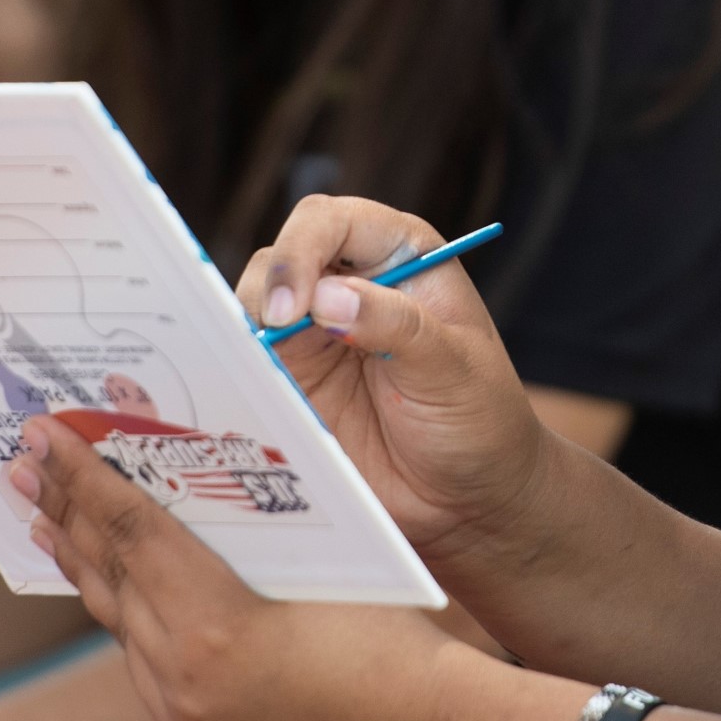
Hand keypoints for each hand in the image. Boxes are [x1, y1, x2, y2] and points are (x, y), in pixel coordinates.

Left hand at [13, 413, 460, 720]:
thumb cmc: (400, 639)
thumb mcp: (324, 562)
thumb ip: (248, 532)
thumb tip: (186, 481)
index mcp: (215, 626)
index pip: (131, 529)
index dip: (84, 474)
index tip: (44, 434)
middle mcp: (183, 684)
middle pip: (109, 579)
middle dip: (65, 513)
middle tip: (23, 464)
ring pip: (119, 630)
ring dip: (86, 570)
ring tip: (47, 521)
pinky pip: (147, 674)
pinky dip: (126, 624)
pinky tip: (117, 597)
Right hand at [237, 196, 556, 563]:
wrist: (466, 498)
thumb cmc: (479, 420)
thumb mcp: (453, 368)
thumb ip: (396, 325)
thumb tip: (326, 296)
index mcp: (400, 255)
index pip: (333, 223)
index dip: (301, 250)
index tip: (294, 307)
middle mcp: (351, 281)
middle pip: (282, 255)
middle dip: (269, 290)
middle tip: (271, 339)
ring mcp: (317, 330)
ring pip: (255, 303)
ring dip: (248, 329)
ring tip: (266, 371)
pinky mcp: (294, 377)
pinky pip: (249, 358)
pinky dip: (241, 367)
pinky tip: (250, 389)